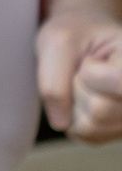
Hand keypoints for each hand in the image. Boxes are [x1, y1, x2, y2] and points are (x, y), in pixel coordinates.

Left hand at [39, 0, 121, 142]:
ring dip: (74, 104)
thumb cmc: (75, 33)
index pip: (118, 84)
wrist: (84, 38)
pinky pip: (85, 136)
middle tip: (82, 70)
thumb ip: (55, 81)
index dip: (89, 74)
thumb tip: (61, 124)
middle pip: (100, 110)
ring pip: (92, 126)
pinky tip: (83, 98)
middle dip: (77, 89)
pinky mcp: (116, 131)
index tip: (91, 59)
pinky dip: (73, 118)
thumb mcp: (58, 42)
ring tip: (84, 83)